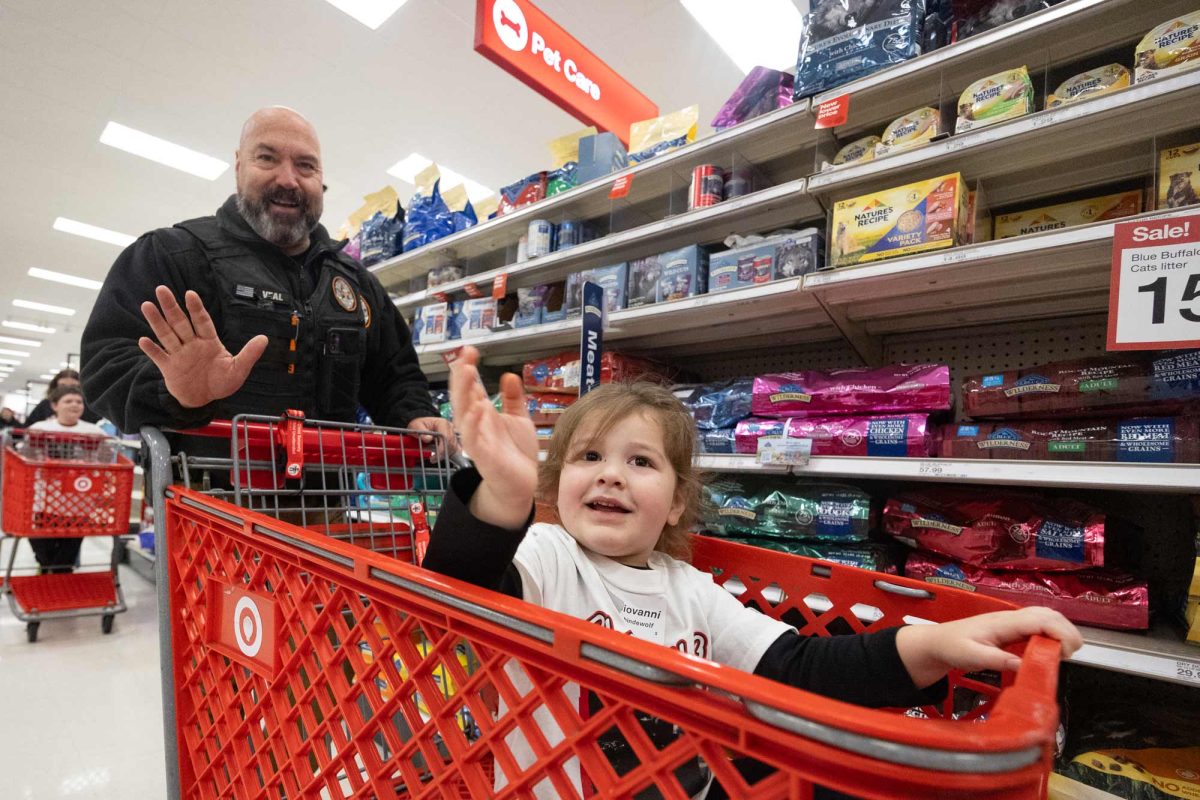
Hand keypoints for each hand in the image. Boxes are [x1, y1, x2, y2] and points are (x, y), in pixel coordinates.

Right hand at [138, 286, 266, 408]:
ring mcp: (179, 355)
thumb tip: (264, 338)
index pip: (202, 321)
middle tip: (161, 289)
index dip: (196, 308)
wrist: (206, 399)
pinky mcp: (169, 368)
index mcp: (209, 342)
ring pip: (166, 335)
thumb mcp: (238, 369)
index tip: (190, 293)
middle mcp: (192, 344)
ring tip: (147, 305)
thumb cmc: (222, 382)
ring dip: (157, 321)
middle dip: (171, 307)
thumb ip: (249, 354)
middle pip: (180, 323)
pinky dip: (151, 350)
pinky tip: (143, 340)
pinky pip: (159, 357)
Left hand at [407, 415, 457, 457]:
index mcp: (442, 423)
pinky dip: (448, 453)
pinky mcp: (453, 438)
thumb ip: (422, 433)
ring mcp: (452, 433)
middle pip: (451, 444)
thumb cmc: (419, 424)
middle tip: (432, 459)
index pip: (446, 438)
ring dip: (445, 454)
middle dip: (442, 454)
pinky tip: (440, 455)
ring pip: (454, 447)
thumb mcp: (416, 426)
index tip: (434, 456)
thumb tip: (429, 439)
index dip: (442, 449)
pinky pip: (454, 448)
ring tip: (434, 458)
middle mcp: (449, 427)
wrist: (422, 424)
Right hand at [449, 346, 537, 528]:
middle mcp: (476, 425)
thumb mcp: (519, 419)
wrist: (523, 484)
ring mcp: (477, 440)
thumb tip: (509, 375)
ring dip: (464, 394)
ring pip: (464, 414)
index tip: (470, 350)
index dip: (468, 369)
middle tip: (466, 357)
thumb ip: (513, 399)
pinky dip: (473, 424)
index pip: (471, 388)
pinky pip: (474, 439)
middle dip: (462, 376)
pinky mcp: (483, 456)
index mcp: (483, 414)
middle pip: (463, 397)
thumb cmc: (517, 453)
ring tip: (468, 372)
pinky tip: (478, 408)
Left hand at [896, 606, 1082, 688]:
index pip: (1040, 619)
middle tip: (1070, 656)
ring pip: (1047, 617)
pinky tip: (1052, 650)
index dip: (1060, 632)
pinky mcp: (1013, 628)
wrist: (938, 642)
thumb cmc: (952, 646)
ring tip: (1064, 655)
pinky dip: (1053, 634)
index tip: (1067, 652)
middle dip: (1067, 632)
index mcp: (1002, 622)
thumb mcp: (971, 657)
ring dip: (1062, 632)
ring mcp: (1012, 621)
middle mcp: (1010, 618)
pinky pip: (1039, 625)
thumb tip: (1023, 665)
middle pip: (1049, 614)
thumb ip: (996, 660)